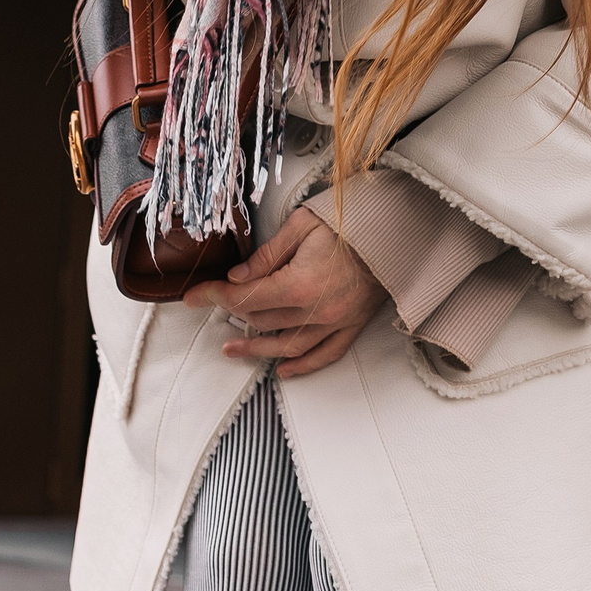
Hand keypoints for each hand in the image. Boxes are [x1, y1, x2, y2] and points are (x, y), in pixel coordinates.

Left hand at [182, 207, 386, 375]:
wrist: (398, 229)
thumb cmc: (351, 221)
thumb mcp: (302, 225)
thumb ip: (266, 255)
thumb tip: (238, 277)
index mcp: (300, 283)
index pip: (245, 297)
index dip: (213, 296)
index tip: (193, 297)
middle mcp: (317, 310)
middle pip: (262, 322)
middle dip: (234, 314)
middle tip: (216, 306)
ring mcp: (337, 321)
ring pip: (287, 346)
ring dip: (257, 349)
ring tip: (232, 350)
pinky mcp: (353, 325)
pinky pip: (325, 355)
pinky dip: (302, 365)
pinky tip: (282, 369)